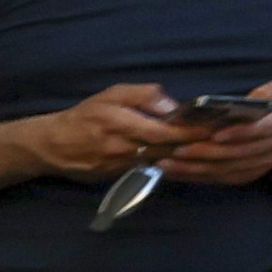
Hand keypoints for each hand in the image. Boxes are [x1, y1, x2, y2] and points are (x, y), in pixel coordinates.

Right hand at [25, 83, 210, 181]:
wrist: (52, 145)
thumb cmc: (86, 114)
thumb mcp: (112, 94)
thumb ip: (143, 95)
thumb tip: (171, 104)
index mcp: (120, 122)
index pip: (163, 130)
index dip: (189, 131)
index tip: (213, 128)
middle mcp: (121, 146)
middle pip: (165, 148)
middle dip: (192, 144)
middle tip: (219, 139)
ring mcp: (118, 165)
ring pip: (158, 160)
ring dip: (182, 156)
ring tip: (208, 148)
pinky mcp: (116, 176)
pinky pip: (146, 169)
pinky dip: (165, 163)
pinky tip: (183, 159)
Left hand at [160, 80, 271, 186]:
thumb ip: (270, 91)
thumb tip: (253, 98)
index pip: (263, 130)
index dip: (240, 133)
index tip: (216, 134)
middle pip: (240, 153)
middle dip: (208, 153)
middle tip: (180, 150)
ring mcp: (263, 163)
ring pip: (229, 168)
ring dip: (198, 168)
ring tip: (170, 163)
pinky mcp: (250, 174)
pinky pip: (224, 178)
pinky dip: (199, 177)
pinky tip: (177, 173)